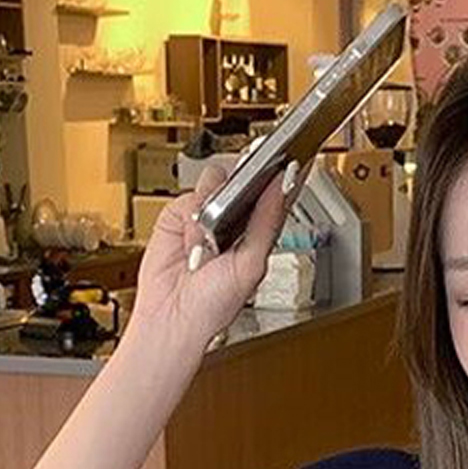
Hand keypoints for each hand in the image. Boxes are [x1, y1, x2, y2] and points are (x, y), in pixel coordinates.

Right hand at [128, 163, 290, 349]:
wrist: (172, 317)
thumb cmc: (214, 306)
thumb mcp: (251, 265)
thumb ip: (267, 223)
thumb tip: (281, 186)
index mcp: (259, 234)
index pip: (276, 194)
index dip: (284, 173)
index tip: (295, 151)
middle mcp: (234, 221)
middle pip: (245, 179)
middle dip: (245, 179)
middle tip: (245, 187)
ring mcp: (206, 216)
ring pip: (216, 183)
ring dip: (212, 207)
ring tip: (209, 242)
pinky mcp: (179, 216)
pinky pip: (188, 197)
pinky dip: (189, 218)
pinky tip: (190, 244)